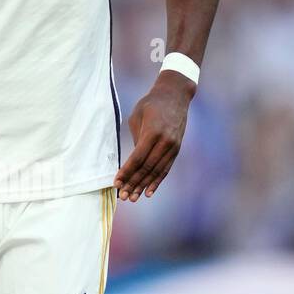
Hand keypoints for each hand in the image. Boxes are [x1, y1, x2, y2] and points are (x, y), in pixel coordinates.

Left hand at [114, 71, 192, 201]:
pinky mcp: (176, 149)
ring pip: (156, 171)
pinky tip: (148, 192)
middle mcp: (165, 141)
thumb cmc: (151, 104)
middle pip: (147, 168)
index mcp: (153, 132)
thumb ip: (136, 140)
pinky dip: (157, 181)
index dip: (127, 172)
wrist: (175, 95)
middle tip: (123, 196)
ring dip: (143, 186)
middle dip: (133, 183)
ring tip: (132, 197)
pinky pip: (166, 169)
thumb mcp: (137, 117)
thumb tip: (132, 162)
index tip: (116, 183)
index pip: (138, 158)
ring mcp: (173, 146)